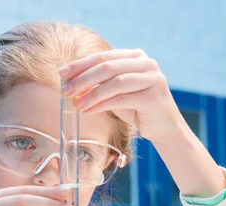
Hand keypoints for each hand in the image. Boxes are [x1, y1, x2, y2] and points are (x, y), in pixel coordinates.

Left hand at [59, 49, 183, 142]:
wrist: (163, 128)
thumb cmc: (137, 109)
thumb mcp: (115, 94)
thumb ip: (98, 86)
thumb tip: (70, 83)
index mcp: (136, 56)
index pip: (103, 56)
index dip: (80, 65)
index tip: (62, 74)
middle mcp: (146, 63)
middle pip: (107, 67)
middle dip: (82, 79)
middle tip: (65, 90)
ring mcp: (152, 78)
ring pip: (114, 82)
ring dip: (91, 93)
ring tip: (76, 104)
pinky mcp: (153, 96)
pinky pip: (121, 98)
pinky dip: (101, 104)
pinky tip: (88, 110)